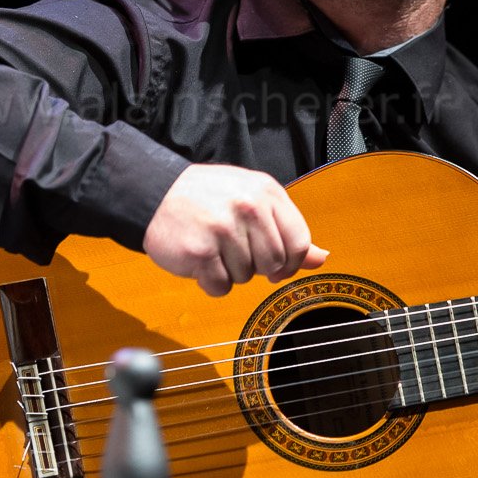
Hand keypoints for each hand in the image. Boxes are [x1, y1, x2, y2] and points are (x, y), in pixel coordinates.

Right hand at [143, 163, 327, 297]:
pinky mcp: (200, 251)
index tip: (275, 265)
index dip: (289, 263)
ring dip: (229, 272)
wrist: (155, 194)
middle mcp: (248, 207)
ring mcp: (223, 229)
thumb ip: (287, 229)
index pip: (299, 242)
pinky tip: (200, 260)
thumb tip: (322, 258)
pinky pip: (220, 286)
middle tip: (233, 250)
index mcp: (267, 192)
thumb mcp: (253, 200)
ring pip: (246, 277)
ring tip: (213, 248)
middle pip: (273, 263)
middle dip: (256, 266)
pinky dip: (210, 282)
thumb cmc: (208, 199)